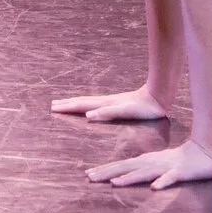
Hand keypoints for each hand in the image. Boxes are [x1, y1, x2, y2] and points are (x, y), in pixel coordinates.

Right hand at [50, 85, 167, 122]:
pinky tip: (89, 109)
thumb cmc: (143, 107)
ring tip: (66, 104)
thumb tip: (88, 115)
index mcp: (105, 104)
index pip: (82, 105)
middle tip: (53, 105)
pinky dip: (88, 106)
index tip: (53, 108)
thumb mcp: (126, 111)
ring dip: (75, 103)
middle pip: (82, 101)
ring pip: (88, 102)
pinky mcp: (117, 104)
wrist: (158, 97)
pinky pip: (96, 104)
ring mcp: (111, 102)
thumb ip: (107, 113)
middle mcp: (105, 102)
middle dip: (67, 104)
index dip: (68, 107)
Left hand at [87, 138, 211, 189]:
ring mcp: (165, 168)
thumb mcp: (155, 166)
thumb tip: (118, 178)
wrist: (205, 153)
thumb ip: (139, 171)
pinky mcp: (180, 172)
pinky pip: (170, 179)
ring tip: (114, 183)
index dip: (105, 170)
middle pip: (127, 168)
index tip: (87, 175)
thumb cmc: (178, 161)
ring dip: (130, 178)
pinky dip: (162, 182)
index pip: (121, 166)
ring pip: (145, 173)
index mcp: (145, 161)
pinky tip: (154, 188)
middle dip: (108, 173)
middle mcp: (152, 163)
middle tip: (90, 178)